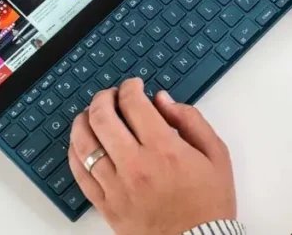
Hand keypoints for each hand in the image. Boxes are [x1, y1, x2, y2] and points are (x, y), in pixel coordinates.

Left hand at [68, 79, 235, 234]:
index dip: (130, 87)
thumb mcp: (216, 154)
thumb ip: (190, 120)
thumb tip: (163, 100)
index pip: (133, 103)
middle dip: (103, 98)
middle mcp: (135, 165)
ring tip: (90, 115)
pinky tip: (81, 144)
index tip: (134, 86)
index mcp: (164, 149)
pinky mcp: (107, 205)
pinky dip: (76, 153)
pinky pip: (80, 174)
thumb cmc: (209, 203)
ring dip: (83, 121)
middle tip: (109, 95)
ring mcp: (117, 186)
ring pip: (84, 143)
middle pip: (101, 117)